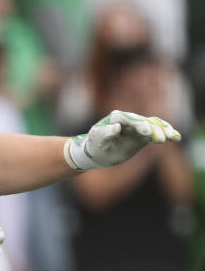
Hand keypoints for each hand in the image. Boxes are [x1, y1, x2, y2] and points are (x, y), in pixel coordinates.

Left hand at [64, 109, 180, 170]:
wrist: (98, 152)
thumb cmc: (95, 143)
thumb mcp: (97, 139)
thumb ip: (106, 132)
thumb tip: (116, 127)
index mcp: (115, 118)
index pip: (127, 119)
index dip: (137, 124)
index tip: (146, 132)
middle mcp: (128, 120)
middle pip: (143, 122)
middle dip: (152, 129)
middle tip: (159, 139)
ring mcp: (137, 127)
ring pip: (153, 125)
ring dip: (163, 130)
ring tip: (172, 137)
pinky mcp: (143, 135)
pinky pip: (157, 133)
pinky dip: (166, 134)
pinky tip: (176, 137)